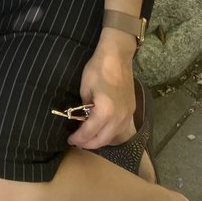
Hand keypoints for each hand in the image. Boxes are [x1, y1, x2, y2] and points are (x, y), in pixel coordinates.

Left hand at [66, 31, 136, 149]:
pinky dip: (110, 133)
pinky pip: (120, 129)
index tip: (70, 139)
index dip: (78, 138)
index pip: (89, 132)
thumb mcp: (85, 88)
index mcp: (105, 112)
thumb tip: (84, 118)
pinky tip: (102, 130)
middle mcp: (119, 118)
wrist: (117, 56)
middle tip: (78, 143)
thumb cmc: (98, 69)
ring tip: (88, 138)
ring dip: (100, 140)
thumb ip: (85, 107)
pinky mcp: (132, 111)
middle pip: (103, 140)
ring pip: (114, 137)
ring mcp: (128, 116)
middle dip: (89, 144)